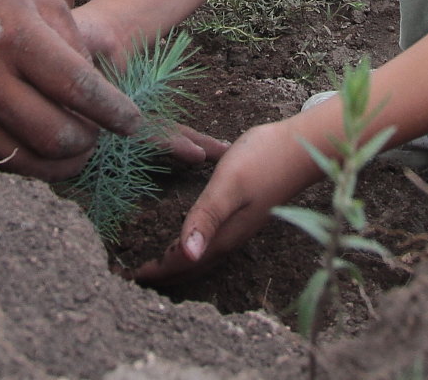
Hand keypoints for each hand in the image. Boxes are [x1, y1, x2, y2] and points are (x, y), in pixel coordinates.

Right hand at [0, 0, 140, 180]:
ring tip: (76, 145)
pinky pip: (1, 163)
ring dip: (64, 161)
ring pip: (31, 161)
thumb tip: (100, 96)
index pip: (79, 90)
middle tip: (98, 133)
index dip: (114, 112)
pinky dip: (29, 160)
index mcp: (19, 40)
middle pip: (58, 136)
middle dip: (90, 141)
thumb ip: (78, 48)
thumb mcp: (42, 4)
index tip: (132, 122)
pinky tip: (39, 144)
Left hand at [136, 120, 319, 281]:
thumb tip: (186, 255)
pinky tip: (187, 237)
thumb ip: (206, 218)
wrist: (301, 146)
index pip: (180, 262)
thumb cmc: (262, 161)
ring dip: (177, 263)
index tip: (126, 280)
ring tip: (154, 265)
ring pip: (200, 255)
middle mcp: (229, 238)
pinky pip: (210, 240)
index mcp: (221, 236)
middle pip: (189, 266)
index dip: (154, 272)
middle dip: (162, 274)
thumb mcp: (228, 185)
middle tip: (132, 280)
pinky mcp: (242, 213)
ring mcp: (238, 227)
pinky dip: (191, 246)